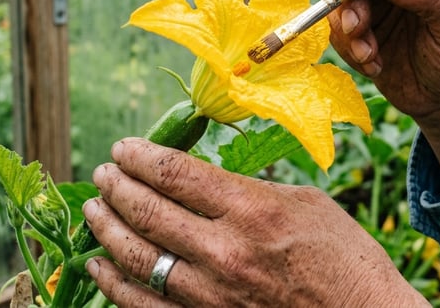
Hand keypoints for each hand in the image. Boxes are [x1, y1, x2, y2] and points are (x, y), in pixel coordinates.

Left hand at [83, 138, 428, 306]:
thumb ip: (250, 189)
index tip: (123, 149)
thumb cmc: (345, 258)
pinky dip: (114, 282)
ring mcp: (210, 295)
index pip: (175, 173)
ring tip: (94, 209)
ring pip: (136, 257)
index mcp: (251, 209)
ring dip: (106, 228)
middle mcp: (224, 250)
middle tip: (102, 173)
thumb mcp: (305, 203)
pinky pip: (142, 305)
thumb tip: (205, 180)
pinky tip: (99, 265)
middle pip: (147, 210)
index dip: (139, 156)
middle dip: (115, 186)